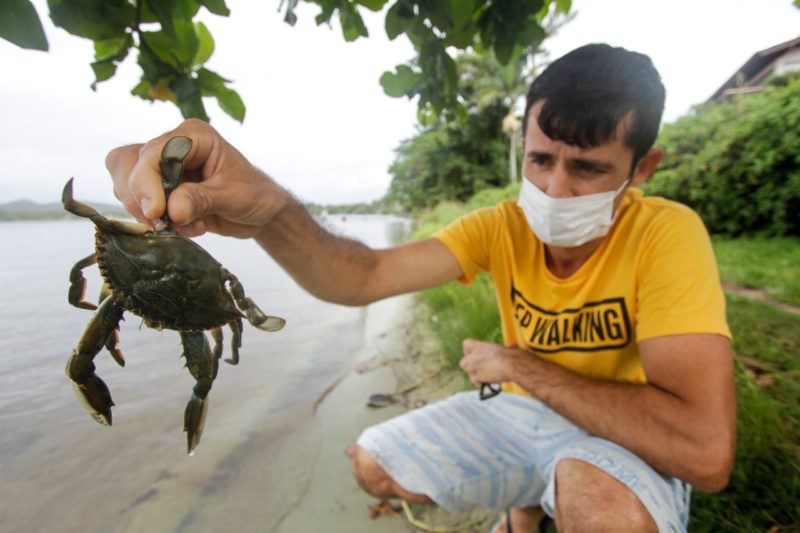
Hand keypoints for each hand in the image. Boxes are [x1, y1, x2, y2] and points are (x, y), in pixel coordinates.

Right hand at [105, 118, 287, 237]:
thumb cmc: (255, 194)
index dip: (146, 182)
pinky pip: (138, 203)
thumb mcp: (233, 197)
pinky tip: (188, 227)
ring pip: (126, 183)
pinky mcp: (160, 188)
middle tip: (163, 223)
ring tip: (186, 225)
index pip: (153, 152)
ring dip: (148, 212)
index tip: (156, 212)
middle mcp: (172, 146)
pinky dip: (156, 221)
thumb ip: (201, 200)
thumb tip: (171, 210)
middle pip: (127, 163)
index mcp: (193, 136)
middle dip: (138, 197)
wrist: (262, 211)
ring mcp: (163, 167)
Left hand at [459, 339, 515, 386]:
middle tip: (482, 369)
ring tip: (489, 376)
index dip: (471, 351)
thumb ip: (500, 350)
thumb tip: (512, 346)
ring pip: (470, 374)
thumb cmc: (511, 355)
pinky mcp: (475, 377)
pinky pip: (476, 382)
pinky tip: (491, 381)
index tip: (477, 355)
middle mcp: (472, 355)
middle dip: (471, 367)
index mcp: (478, 345)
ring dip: (477, 376)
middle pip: (464, 362)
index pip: (466, 344)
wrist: (511, 364)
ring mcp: (472, 366)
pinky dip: (483, 384)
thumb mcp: (504, 348)